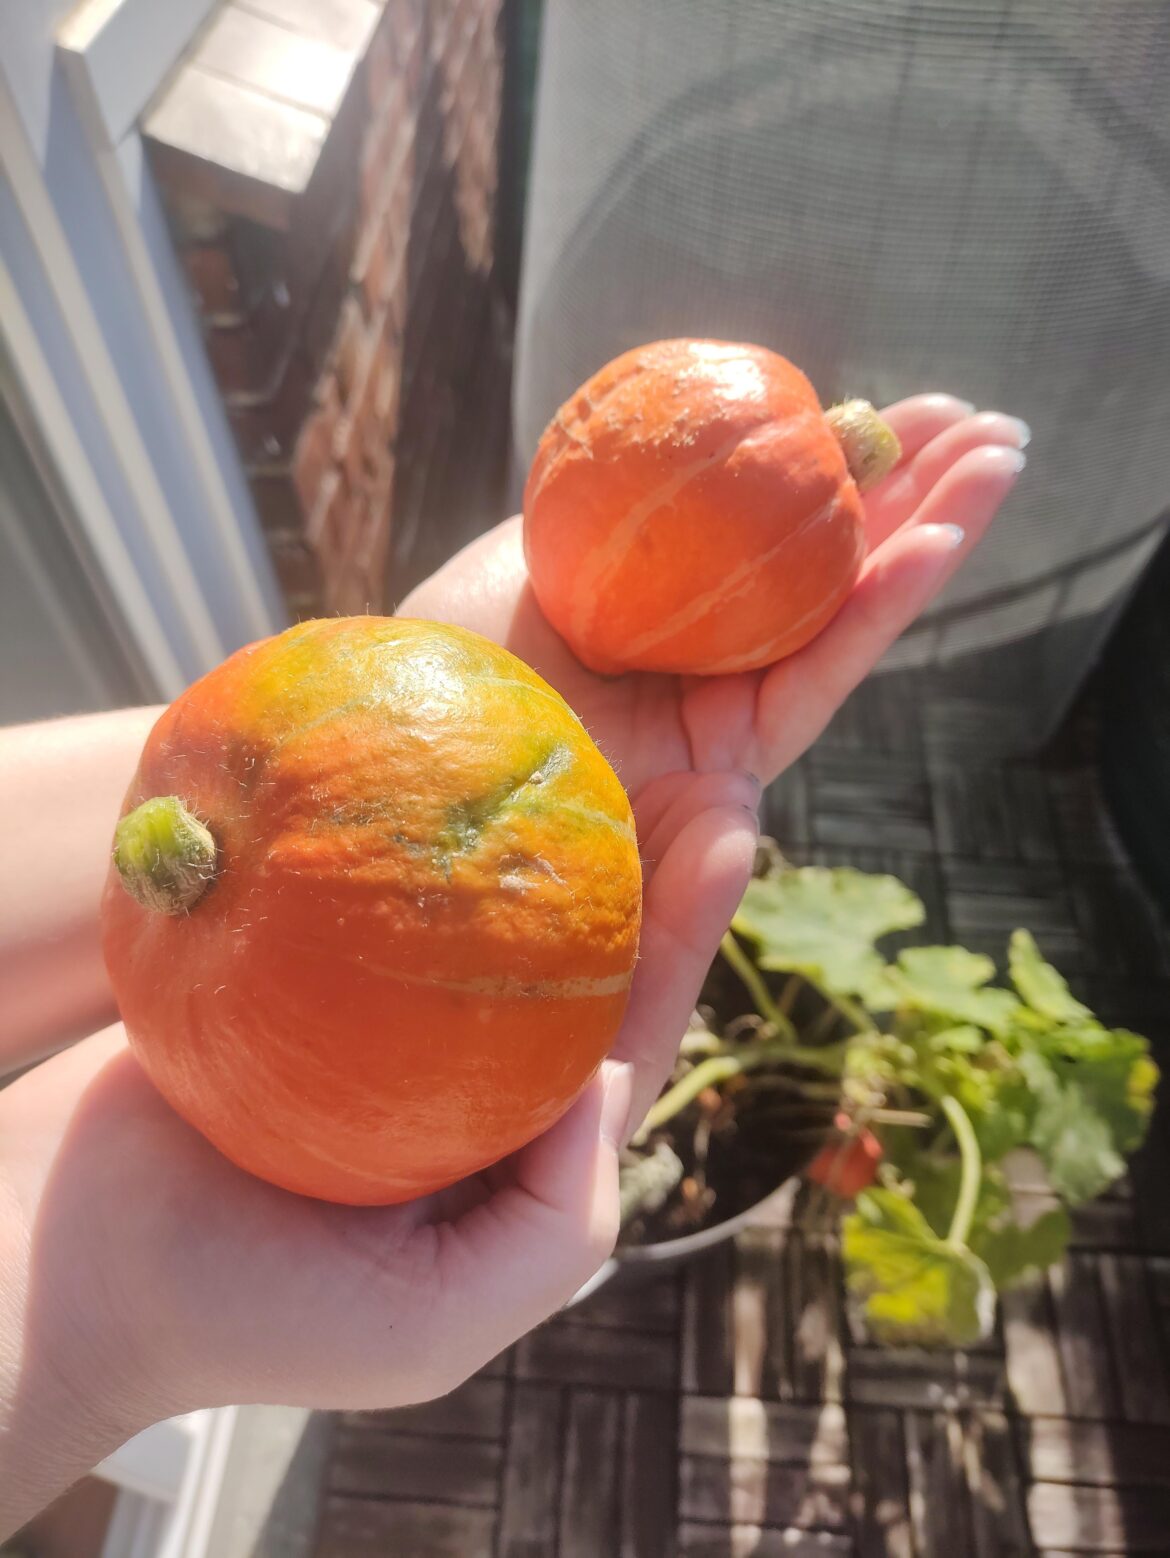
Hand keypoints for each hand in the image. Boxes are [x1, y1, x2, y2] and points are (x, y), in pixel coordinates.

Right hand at [0, 767, 756, 1535]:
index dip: (684, 943)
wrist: (71, 1259)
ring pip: (489, 921)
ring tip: (612, 746)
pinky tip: (461, 770)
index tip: (730, 837)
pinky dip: (429, 842)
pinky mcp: (309, 978)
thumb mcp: (434, 1325)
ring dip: (551, 838)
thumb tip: (605, 1088)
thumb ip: (551, 1228)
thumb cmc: (251, 1312)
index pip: (622, 1042)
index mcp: (512, 1159)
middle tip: (705, 772)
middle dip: (648, 873)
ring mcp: (388, 1028)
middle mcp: (464, 1087)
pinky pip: (387, 903)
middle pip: (575, 964)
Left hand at [403, 395, 1025, 1120]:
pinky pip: (817, 679)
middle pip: (825, 574)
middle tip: (985, 423)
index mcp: (659, 617)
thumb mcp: (524, 555)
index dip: (835, 475)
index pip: (768, 539)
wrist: (397, 767)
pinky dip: (880, 610)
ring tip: (1002, 457)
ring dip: (929, 537)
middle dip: (908, 496)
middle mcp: (699, 672)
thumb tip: (675, 446)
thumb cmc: (441, 660)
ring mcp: (718, 727)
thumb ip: (608, 511)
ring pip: (844, 619)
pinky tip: (936, 543)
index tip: (893, 405)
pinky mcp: (725, 777)